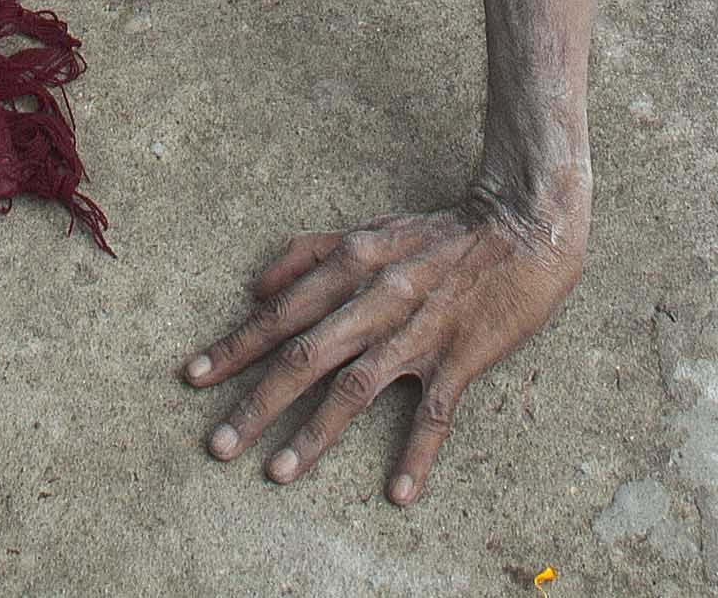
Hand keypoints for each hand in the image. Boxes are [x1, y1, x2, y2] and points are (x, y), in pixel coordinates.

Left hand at [183, 199, 588, 502]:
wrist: (524, 226)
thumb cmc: (440, 232)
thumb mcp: (369, 228)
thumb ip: (308, 252)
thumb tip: (256, 285)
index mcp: (350, 265)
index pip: (280, 313)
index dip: (235, 346)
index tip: (193, 377)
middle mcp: (375, 299)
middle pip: (305, 356)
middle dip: (257, 402)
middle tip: (219, 444)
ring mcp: (418, 332)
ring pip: (356, 388)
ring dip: (315, 433)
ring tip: (279, 473)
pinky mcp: (460, 356)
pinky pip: (433, 413)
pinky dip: (416, 453)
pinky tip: (399, 491)